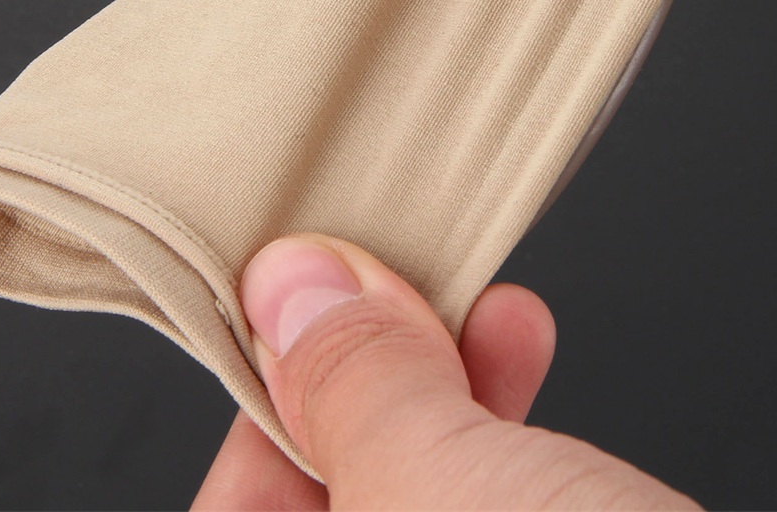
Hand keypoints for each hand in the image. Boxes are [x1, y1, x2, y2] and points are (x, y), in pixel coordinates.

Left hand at [192, 235, 699, 509]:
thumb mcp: (446, 498)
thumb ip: (350, 390)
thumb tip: (288, 286)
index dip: (260, 396)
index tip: (300, 303)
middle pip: (326, 491)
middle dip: (366, 372)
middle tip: (394, 288)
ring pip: (414, 489)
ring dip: (442, 376)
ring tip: (483, 306)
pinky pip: (483, 503)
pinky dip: (497, 417)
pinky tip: (516, 343)